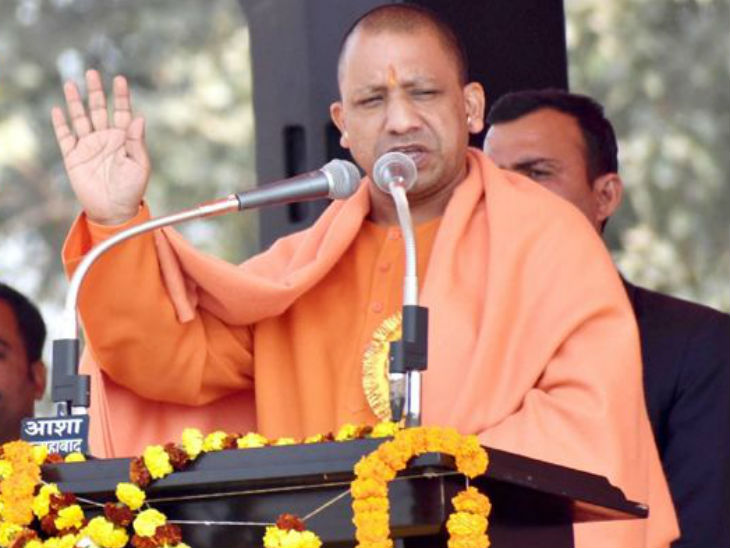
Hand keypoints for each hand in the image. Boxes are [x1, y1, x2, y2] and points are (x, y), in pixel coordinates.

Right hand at [52, 70, 150, 225]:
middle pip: (99, 109)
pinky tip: (58, 110)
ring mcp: (89, 146)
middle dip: (95, 91)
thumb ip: (138, 142)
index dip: (120, 96)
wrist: (114, 211)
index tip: (119, 79)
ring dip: (76, 102)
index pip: (122, 112)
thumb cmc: (132, 190)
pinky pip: (65, 137)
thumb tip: (139, 118)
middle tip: (92, 73)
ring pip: (80, 118)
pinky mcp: (74, 157)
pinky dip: (61, 124)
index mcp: (124, 139)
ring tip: (70, 84)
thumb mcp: (140, 166)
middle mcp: (105, 138)